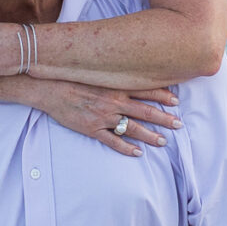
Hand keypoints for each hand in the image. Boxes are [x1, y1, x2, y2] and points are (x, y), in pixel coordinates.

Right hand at [0, 76, 180, 155]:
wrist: (47, 88)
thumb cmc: (71, 77)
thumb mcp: (95, 71)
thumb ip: (112, 74)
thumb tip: (130, 72)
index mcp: (115, 86)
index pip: (146, 90)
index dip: (163, 96)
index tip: (177, 101)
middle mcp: (113, 101)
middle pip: (145, 111)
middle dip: (164, 119)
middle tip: (179, 124)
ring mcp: (103, 117)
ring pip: (133, 129)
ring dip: (150, 136)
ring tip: (163, 141)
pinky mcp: (92, 129)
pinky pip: (113, 141)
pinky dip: (126, 148)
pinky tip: (138, 153)